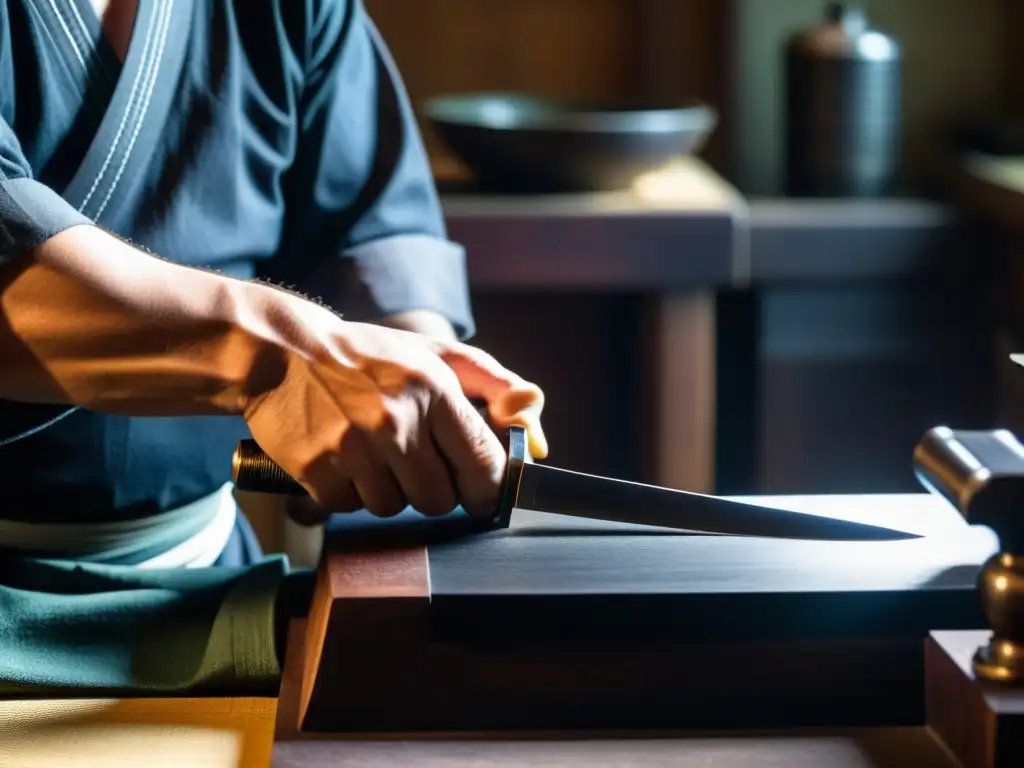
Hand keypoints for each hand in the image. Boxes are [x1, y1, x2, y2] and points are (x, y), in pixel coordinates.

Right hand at [242, 300, 545, 522]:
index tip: (480, 491)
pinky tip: (341, 458)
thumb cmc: (369, 356)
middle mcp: (396, 420)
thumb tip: (536, 439)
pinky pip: (350, 507)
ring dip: (387, 489)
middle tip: (413, 462)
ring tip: (371, 453)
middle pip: (439, 500)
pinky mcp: (317, 468)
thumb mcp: (438, 355)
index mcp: (434, 389)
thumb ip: (496, 387)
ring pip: (393, 507)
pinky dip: (348, 491)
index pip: (483, 466)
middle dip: (432, 489)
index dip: (486, 488)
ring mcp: (354, 448)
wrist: (282, 351)